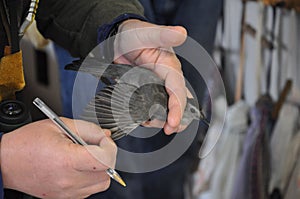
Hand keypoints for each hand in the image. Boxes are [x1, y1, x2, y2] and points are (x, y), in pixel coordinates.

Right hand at [0, 118, 116, 198]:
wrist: (6, 162)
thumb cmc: (27, 143)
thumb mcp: (59, 125)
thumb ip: (88, 129)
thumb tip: (105, 135)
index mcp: (66, 159)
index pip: (104, 159)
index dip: (109, 147)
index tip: (104, 140)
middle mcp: (68, 180)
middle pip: (107, 172)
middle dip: (107, 156)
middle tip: (96, 145)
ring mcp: (67, 192)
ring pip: (102, 183)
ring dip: (101, 168)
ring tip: (87, 156)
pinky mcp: (65, 197)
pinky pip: (90, 190)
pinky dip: (91, 178)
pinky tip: (80, 167)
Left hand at [114, 19, 187, 133]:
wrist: (118, 40)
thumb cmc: (133, 34)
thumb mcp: (147, 33)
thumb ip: (163, 34)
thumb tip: (181, 33)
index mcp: (170, 67)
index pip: (178, 89)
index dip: (178, 107)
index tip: (173, 122)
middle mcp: (167, 78)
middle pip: (177, 103)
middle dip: (176, 119)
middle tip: (168, 130)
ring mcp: (157, 86)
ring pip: (166, 108)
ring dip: (162, 119)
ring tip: (150, 124)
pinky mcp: (147, 91)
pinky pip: (154, 106)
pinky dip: (152, 116)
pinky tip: (145, 120)